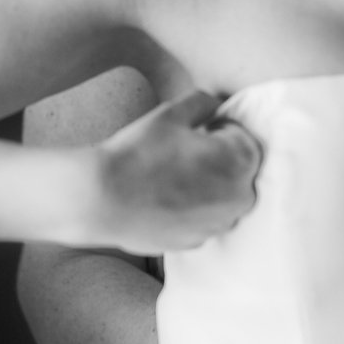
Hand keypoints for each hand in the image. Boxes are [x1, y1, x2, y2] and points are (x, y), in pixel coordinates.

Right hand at [92, 90, 260, 253]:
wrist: (100, 200)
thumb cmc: (137, 153)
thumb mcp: (171, 113)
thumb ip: (204, 102)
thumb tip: (215, 106)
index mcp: (240, 161)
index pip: (243, 137)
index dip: (218, 129)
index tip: (194, 131)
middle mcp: (239, 198)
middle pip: (238, 170)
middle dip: (218, 158)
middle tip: (181, 152)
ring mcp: (217, 225)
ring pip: (221, 197)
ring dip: (206, 184)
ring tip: (170, 175)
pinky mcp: (196, 241)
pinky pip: (202, 219)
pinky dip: (190, 208)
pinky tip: (163, 197)